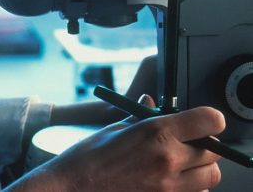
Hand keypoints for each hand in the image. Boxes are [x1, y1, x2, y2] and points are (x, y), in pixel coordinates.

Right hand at [7, 95, 224, 191]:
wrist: (73, 188)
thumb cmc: (87, 158)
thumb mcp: (114, 129)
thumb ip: (140, 116)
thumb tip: (151, 102)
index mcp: (156, 133)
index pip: (210, 121)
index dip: (209, 119)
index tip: (203, 120)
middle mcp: (168, 159)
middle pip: (213, 152)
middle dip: (203, 145)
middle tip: (186, 142)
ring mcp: (169, 186)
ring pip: (210, 177)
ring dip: (200, 169)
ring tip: (177, 163)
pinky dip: (190, 188)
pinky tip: (169, 180)